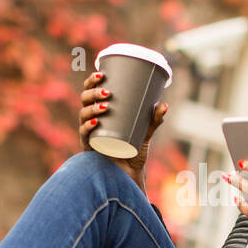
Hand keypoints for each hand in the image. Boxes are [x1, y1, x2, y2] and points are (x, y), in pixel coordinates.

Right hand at [79, 70, 168, 188]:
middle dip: (93, 92)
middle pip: (84, 100)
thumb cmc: (134, 150)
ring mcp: (88, 133)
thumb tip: (164, 105)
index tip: (102, 73)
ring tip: (105, 106)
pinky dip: (88, 127)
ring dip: (92, 108)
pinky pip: (84, 135)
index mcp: (100, 111)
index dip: (92, 80)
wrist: (130, 174)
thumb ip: (154, 120)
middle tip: (108, 92)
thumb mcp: (145, 133)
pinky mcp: (89, 147)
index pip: (91, 91)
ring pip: (83, 115)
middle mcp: (91, 119)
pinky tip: (95, 122)